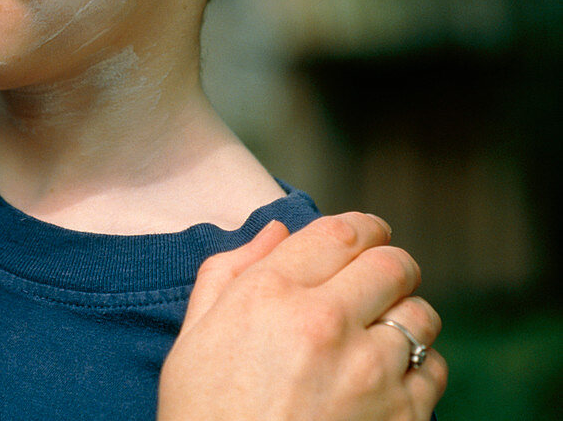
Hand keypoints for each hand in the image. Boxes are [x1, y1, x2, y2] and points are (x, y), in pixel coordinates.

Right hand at [157, 213, 445, 420]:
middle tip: (382, 277)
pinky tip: (390, 376)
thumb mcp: (194, 334)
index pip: (342, 232)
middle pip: (392, 264)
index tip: (368, 232)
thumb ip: (230, 270)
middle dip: (391, 263)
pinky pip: (433, 369)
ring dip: (405, 314)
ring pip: (420, 314)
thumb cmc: (205, 415)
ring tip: (384, 330)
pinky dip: (418, 365)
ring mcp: (368, 373)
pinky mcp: (400, 419)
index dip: (363, 226)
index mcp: (272, 293)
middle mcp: (325, 323)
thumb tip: (277, 231)